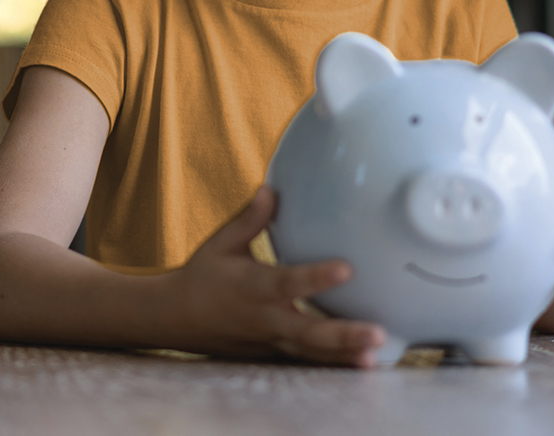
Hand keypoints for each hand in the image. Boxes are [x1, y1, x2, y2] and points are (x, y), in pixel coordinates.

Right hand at [163, 186, 386, 366]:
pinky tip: (362, 364)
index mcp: (252, 287)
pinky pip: (305, 361)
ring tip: (373, 358)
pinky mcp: (273, 353)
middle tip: (376, 334)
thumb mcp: (221, 244)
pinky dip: (332, 364)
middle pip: (307, 332)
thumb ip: (250, 220)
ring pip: (310, 353)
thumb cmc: (202, 275)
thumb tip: (271, 189)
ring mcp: (269, 341)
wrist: (176, 318)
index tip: (347, 269)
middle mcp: (264, 318)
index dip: (316, 277)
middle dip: (342, 335)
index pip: (288, 282)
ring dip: (342, 356)